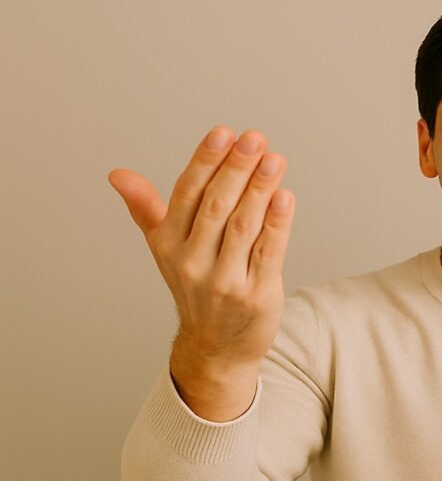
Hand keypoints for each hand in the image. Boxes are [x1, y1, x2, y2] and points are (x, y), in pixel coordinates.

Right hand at [108, 126, 294, 420]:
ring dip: (260, 189)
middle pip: (216, 206)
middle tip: (255, 139)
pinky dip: (278, 224)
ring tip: (275, 159)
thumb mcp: (166, 249)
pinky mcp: (256, 294)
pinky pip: (267, 253)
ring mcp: (225, 280)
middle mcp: (194, 261)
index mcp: (170, 244)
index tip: (224, 132)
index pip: (187, 193)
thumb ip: (147, 208)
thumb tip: (117, 174)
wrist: (217, 348)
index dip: (205, 161)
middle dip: (236, 169)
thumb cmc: (196, 288)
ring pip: (242, 226)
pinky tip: (286, 197)